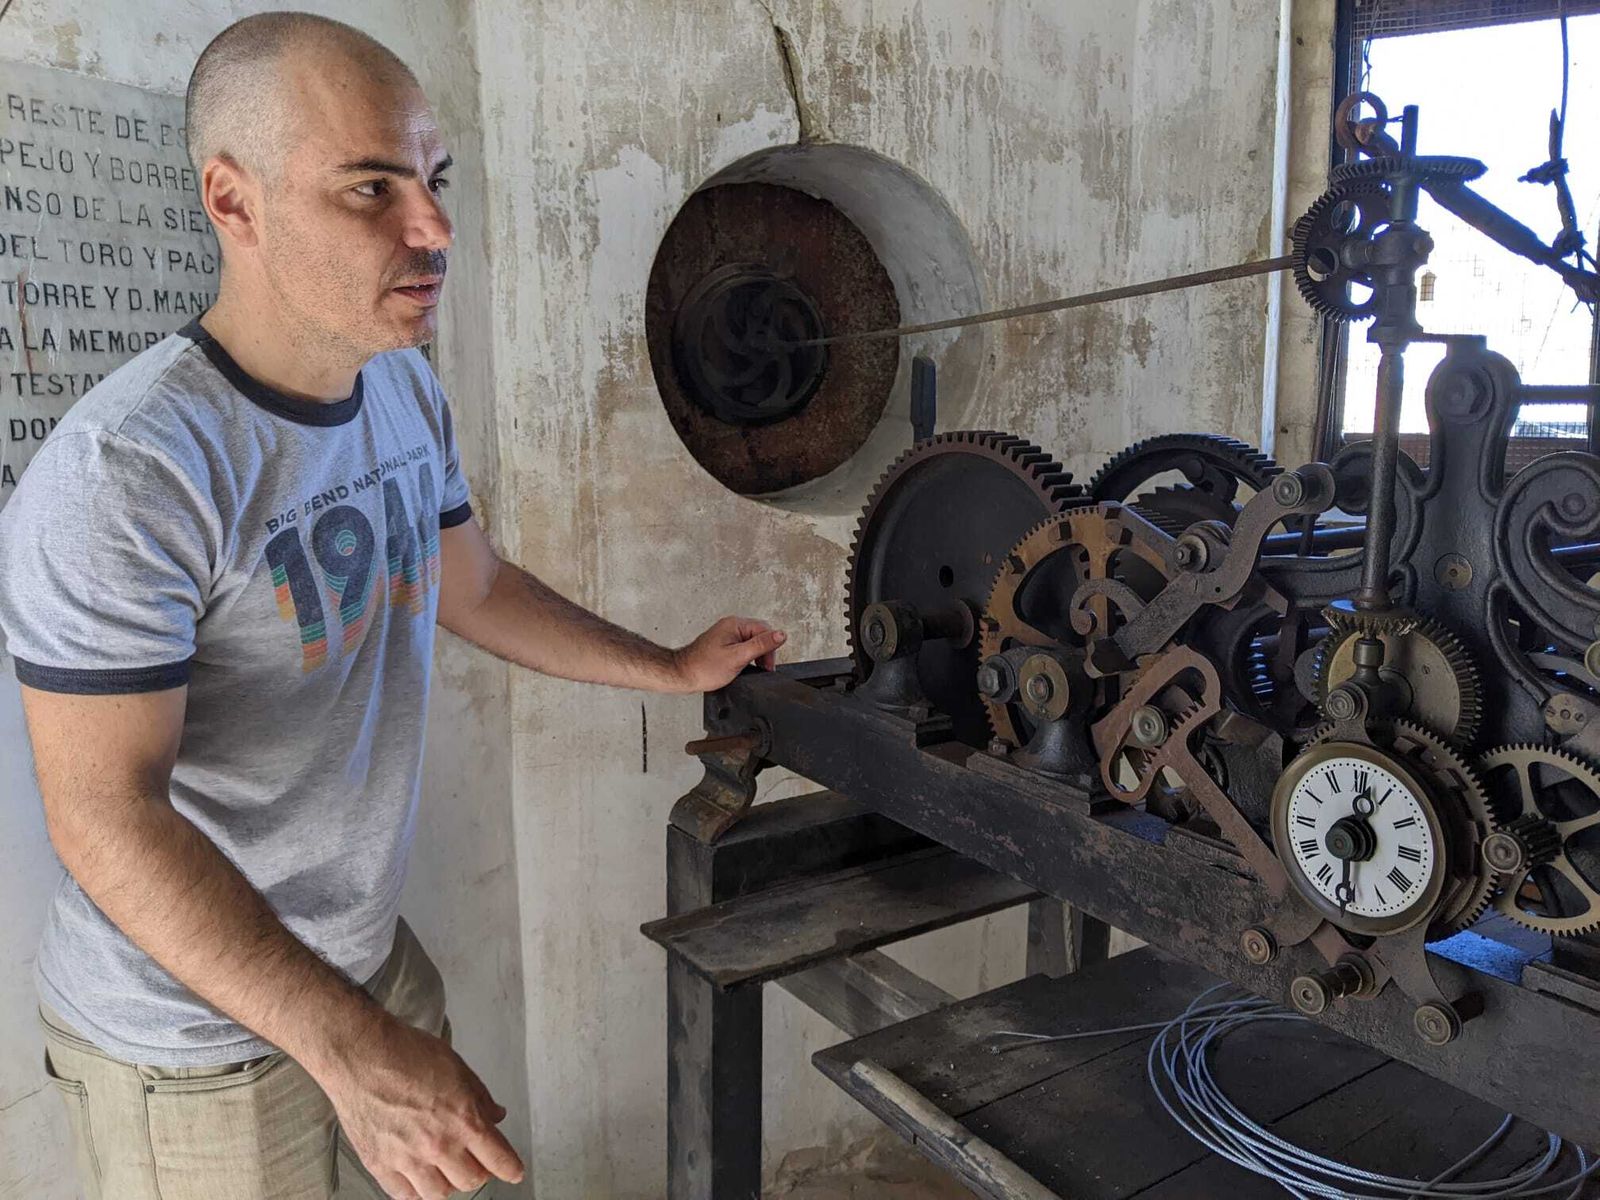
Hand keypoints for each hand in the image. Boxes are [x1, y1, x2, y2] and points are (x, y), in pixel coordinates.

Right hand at [316, 1015, 524, 1199]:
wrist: (361, 1055)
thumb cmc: (406, 1053)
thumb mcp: (457, 1067)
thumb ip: (480, 1097)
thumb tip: (496, 1116)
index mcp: (463, 1120)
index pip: (498, 1159)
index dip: (511, 1169)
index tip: (514, 1172)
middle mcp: (437, 1146)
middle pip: (470, 1181)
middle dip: (479, 1171)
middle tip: (475, 1159)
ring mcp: (407, 1159)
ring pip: (438, 1194)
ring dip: (448, 1183)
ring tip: (446, 1168)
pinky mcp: (379, 1164)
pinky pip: (404, 1194)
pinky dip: (415, 1190)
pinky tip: (418, 1176)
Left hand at [673, 615, 786, 691]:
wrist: (683, 676)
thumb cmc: (704, 668)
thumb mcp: (738, 657)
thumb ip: (761, 645)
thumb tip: (781, 635)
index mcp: (735, 624)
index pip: (765, 629)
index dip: (770, 648)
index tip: (767, 666)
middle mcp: (731, 626)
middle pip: (760, 635)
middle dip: (763, 653)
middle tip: (760, 669)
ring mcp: (726, 635)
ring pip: (752, 642)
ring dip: (755, 656)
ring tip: (747, 669)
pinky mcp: (723, 644)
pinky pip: (742, 648)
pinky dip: (746, 658)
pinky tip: (740, 667)